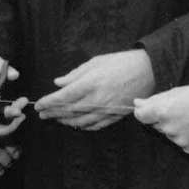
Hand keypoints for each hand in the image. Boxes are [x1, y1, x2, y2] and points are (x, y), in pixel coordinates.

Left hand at [37, 49, 153, 130]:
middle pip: (68, 111)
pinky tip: (76, 124)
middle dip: (53, 113)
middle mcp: (97, 99)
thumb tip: (58, 82)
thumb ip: (75, 74)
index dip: (49, 102)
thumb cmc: (121, 62)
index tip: (39, 105)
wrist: (148, 71)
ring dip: (65, 121)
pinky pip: (95, 125)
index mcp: (90, 83)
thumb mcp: (96, 62)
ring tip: (56, 119)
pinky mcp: (115, 116)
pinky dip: (83, 126)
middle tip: (42, 115)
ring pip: (80, 121)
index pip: (63, 97)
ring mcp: (106, 110)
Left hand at [133, 83, 188, 152]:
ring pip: (170, 134)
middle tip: (180, 109)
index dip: (144, 111)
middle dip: (164, 118)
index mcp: (163, 111)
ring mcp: (178, 140)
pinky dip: (186, 136)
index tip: (148, 108)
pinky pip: (181, 142)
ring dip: (175, 127)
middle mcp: (168, 128)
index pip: (141, 115)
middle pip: (157, 124)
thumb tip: (137, 103)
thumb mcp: (176, 92)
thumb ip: (154, 100)